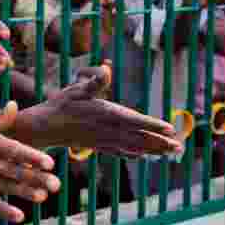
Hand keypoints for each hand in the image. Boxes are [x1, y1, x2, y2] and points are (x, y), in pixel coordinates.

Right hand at [0, 103, 58, 222]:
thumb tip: (14, 105)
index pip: (14, 150)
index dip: (32, 157)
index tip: (49, 163)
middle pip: (15, 171)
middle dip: (37, 178)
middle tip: (56, 184)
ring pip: (7, 186)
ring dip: (26, 193)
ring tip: (43, 197)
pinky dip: (4, 210)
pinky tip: (19, 216)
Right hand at [33, 65, 182, 156]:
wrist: (46, 127)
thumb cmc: (62, 105)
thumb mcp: (77, 88)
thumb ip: (94, 81)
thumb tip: (106, 68)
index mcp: (105, 114)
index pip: (134, 120)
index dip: (153, 124)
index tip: (170, 128)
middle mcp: (107, 130)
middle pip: (139, 136)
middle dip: (160, 142)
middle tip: (179, 146)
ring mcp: (104, 140)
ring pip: (133, 146)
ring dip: (152, 150)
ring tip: (170, 152)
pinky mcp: (98, 146)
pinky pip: (120, 152)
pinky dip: (133, 154)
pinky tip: (142, 157)